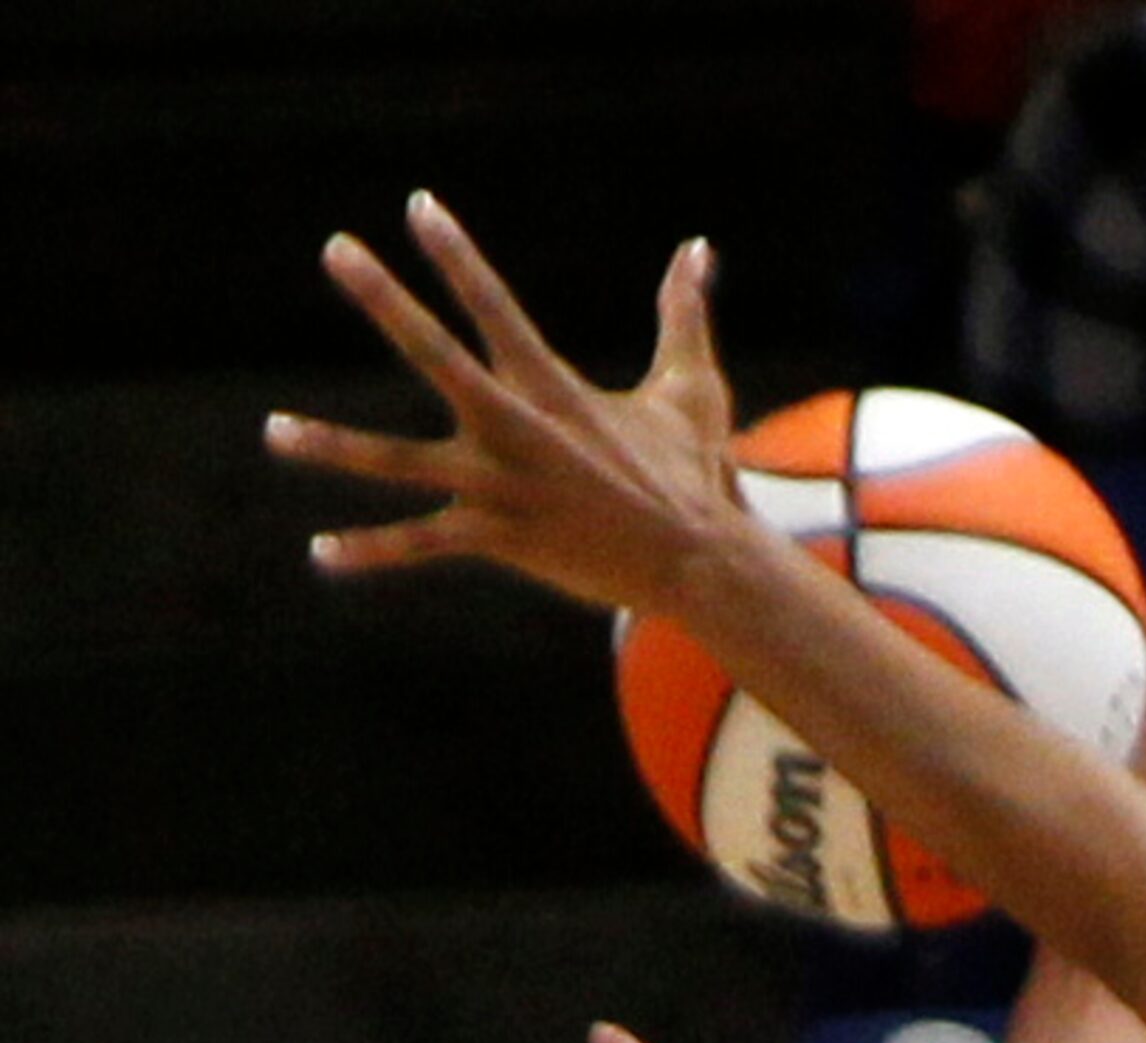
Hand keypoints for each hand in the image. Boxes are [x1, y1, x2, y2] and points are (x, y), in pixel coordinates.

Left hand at [262, 192, 751, 618]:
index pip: (495, 306)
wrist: (701, 562)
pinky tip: (321, 552)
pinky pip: (423, 544)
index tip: (417, 207)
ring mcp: (503, 486)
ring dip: (335, 446)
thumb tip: (699, 246)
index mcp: (555, 387)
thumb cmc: (696, 473)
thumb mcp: (692, 387)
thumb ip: (683, 313)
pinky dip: (372, 550)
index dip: (456, 255)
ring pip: (401, 462)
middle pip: (436, 353)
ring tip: (274, 430)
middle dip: (385, 299)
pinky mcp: (502, 538)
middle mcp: (519, 428)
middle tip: (336, 248)